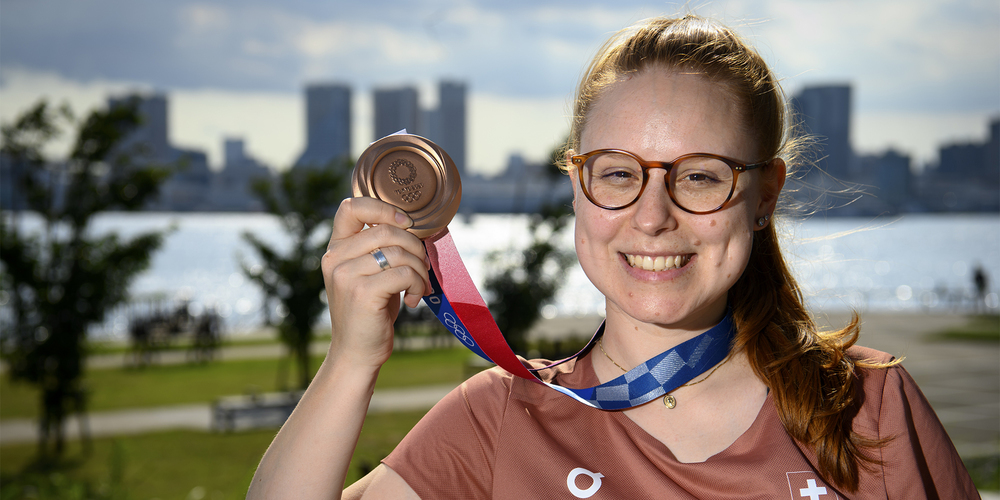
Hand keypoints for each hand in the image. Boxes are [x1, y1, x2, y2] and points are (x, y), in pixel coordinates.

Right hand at [322, 197, 430, 369]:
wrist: (356, 354)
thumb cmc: (369, 313)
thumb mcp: (368, 275)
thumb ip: (378, 250)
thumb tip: (413, 228)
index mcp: (335, 249)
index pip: (351, 207)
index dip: (383, 207)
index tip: (405, 223)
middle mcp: (335, 258)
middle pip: (386, 229)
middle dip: (414, 245)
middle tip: (422, 265)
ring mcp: (346, 275)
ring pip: (398, 252)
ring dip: (419, 269)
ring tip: (418, 286)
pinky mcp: (362, 292)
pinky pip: (404, 274)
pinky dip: (417, 285)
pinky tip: (413, 300)